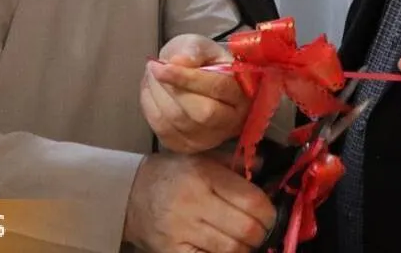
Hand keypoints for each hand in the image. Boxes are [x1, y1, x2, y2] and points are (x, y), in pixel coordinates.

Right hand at [123, 152, 274, 252]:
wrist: (130, 194)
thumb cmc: (173, 173)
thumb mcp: (202, 158)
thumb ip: (235, 164)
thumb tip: (266, 169)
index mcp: (204, 175)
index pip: (251, 201)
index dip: (268, 212)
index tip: (270, 214)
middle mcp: (193, 203)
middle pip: (245, 229)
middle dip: (261, 233)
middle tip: (261, 230)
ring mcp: (181, 231)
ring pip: (231, 249)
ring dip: (245, 248)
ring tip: (244, 240)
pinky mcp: (172, 252)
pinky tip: (224, 248)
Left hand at [141, 34, 249, 153]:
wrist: (197, 80)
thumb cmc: (203, 62)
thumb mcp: (202, 46)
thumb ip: (194, 50)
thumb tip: (179, 62)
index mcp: (243, 92)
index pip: (218, 88)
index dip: (188, 78)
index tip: (161, 67)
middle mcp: (232, 120)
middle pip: (202, 113)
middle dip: (172, 90)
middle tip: (154, 69)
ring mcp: (211, 138)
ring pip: (179, 122)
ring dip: (157, 96)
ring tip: (152, 76)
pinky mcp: (190, 146)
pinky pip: (164, 131)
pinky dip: (150, 109)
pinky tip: (151, 93)